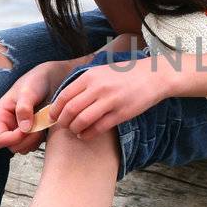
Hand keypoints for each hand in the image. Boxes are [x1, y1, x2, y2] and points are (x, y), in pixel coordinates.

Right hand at [0, 59, 78, 153]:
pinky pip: (34, 144)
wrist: (51, 79)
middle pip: (12, 147)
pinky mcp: (32, 132)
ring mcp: (20, 130)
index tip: (27, 129)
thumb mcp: (27, 92)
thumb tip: (24, 129)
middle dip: (26, 140)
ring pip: (24, 148)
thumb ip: (24, 109)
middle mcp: (8, 125)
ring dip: (34, 140)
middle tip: (39, 127)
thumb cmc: (36, 81)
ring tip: (42, 124)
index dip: (13, 139)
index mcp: (1, 116)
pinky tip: (45, 126)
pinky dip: (41, 139)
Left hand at [41, 56, 168, 141]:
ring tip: (75, 131)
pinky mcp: (121, 113)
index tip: (53, 117)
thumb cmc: (125, 74)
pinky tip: (86, 135)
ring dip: (75, 129)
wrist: (153, 76)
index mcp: (90, 76)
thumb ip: (85, 83)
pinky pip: (98, 128)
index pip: (64, 96)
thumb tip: (65, 99)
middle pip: (70, 110)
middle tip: (64, 126)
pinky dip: (88, 134)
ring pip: (82, 120)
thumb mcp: (101, 71)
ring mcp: (110, 101)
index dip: (55, 110)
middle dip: (63, 122)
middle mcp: (97, 88)